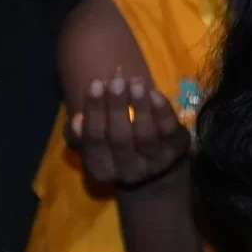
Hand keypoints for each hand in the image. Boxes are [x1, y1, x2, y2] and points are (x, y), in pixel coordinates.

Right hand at [66, 74, 190, 192]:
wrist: (155, 165)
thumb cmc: (116, 145)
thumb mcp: (95, 143)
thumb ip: (81, 133)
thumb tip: (77, 120)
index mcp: (101, 169)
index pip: (95, 140)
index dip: (94, 111)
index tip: (95, 82)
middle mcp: (128, 171)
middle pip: (120, 138)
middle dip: (117, 107)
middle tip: (116, 80)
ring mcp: (154, 163)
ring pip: (145, 135)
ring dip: (140, 106)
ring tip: (135, 81)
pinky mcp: (175, 150)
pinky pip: (168, 130)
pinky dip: (162, 111)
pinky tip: (155, 93)